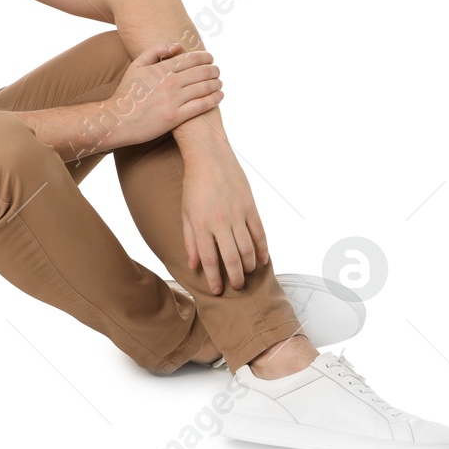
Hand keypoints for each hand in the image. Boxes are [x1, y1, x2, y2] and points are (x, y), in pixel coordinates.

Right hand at [97, 44, 222, 150]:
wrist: (117, 120)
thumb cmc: (127, 93)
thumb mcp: (136, 66)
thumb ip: (155, 51)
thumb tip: (177, 46)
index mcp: (161, 69)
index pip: (192, 58)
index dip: (206, 57)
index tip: (210, 59)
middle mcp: (169, 83)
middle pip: (202, 72)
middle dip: (214, 70)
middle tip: (216, 71)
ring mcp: (173, 100)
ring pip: (205, 88)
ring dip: (216, 83)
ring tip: (219, 83)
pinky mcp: (176, 117)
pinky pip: (202, 105)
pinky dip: (214, 99)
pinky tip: (219, 96)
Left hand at [181, 151, 268, 293]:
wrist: (209, 157)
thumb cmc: (193, 186)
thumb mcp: (185, 213)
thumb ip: (189, 240)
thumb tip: (192, 265)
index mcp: (201, 224)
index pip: (209, 259)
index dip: (214, 278)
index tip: (217, 290)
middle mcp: (220, 222)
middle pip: (232, 258)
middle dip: (235, 277)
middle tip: (237, 288)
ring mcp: (238, 214)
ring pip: (248, 248)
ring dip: (248, 265)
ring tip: (246, 274)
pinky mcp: (250, 206)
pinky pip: (259, 233)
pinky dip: (263, 249)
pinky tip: (262, 261)